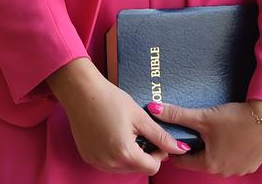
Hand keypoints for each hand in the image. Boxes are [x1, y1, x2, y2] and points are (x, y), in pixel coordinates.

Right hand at [46, 58, 189, 173]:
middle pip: (137, 168)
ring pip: (123, 168)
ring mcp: (97, 162)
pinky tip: (113, 134)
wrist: (82, 92)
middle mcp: (110, 163)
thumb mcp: (140, 116)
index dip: (159, 153)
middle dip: (144, 154)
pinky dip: (114, 154)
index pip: (152, 167)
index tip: (156, 138)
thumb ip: (160, 135)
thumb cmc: (111, 100)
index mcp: (125, 153)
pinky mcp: (88, 157)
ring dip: (130, 155)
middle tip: (141, 132)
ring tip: (126, 132)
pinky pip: (108, 163)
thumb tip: (179, 148)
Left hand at [148, 99, 261, 175]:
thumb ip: (177, 115)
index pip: (183, 160)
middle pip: (202, 159)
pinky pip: (235, 157)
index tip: (175, 134)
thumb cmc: (235, 118)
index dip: (176, 146)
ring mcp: (240, 169)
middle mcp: (224, 171)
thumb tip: (154, 110)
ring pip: (219, 158)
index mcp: (209, 164)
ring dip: (214, 146)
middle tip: (196, 127)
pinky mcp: (253, 162)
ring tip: (214, 128)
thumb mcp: (203, 116)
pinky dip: (230, 147)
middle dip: (197, 144)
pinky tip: (231, 132)